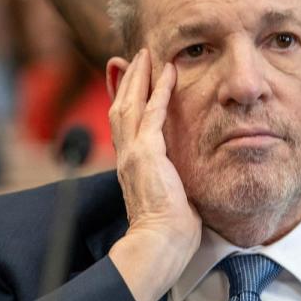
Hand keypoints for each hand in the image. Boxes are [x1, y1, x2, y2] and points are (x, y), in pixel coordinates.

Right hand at [106, 49, 201, 300]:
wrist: (159, 245)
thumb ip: (170, 183)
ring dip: (138, 77)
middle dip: (126, 80)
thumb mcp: (168, 199)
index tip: (131, 82)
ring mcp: (133, 154)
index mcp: (130, 168)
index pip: (124, 126)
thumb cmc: (168, 233)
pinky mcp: (146, 154)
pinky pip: (152, 113)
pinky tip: (168, 72)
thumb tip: (180, 182)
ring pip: (129, 104)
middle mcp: (126, 157)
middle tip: (132, 57)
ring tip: (146, 55)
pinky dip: (159, 90)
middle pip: (119, 108)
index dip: (126, 100)